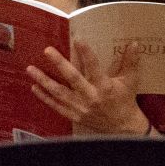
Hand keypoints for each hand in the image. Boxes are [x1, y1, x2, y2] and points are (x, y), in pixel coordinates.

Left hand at [27, 41, 149, 133]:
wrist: (123, 127)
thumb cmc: (126, 100)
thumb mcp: (131, 81)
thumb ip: (131, 62)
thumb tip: (134, 43)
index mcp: (105, 87)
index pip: (94, 67)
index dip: (86, 53)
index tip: (78, 38)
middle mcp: (91, 97)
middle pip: (73, 78)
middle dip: (59, 64)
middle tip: (47, 50)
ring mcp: (80, 107)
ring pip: (59, 92)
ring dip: (44, 80)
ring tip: (30, 69)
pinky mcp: (74, 115)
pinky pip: (56, 106)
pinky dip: (44, 97)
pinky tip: (34, 87)